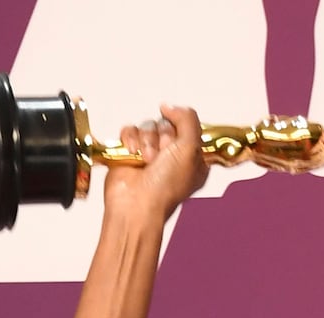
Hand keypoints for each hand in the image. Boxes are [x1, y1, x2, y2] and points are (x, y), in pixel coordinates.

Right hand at [104, 103, 209, 225]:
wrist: (136, 204)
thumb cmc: (166, 186)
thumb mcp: (191, 148)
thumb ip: (188, 119)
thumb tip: (170, 107)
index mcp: (193, 158)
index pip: (190, 127)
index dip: (183, 130)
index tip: (180, 141)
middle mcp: (172, 155)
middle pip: (167, 124)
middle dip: (164, 137)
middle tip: (162, 156)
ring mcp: (150, 154)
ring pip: (148, 126)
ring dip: (147, 141)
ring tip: (147, 161)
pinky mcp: (129, 152)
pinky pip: (130, 130)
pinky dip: (130, 140)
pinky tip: (132, 155)